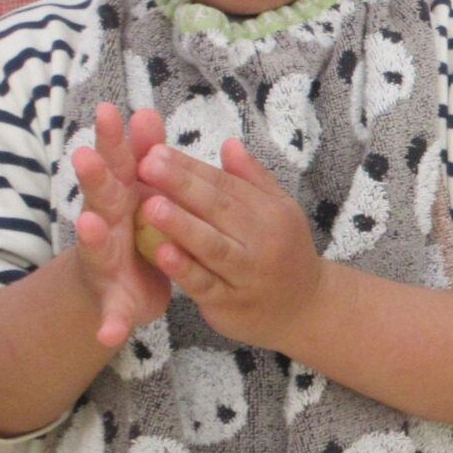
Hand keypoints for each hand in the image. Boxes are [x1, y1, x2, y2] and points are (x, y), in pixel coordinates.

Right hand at [69, 104, 171, 348]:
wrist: (122, 286)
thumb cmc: (135, 229)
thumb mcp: (139, 192)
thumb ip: (143, 157)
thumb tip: (148, 111)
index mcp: (121, 197)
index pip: (117, 162)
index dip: (115, 137)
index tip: (112, 110)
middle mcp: (106, 224)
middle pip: (99, 196)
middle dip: (92, 177)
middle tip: (86, 156)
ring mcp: (103, 262)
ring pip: (96, 247)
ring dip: (91, 237)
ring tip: (90, 226)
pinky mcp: (112, 301)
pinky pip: (110, 314)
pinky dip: (109, 324)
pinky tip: (107, 335)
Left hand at [137, 137, 326, 351]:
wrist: (306, 309)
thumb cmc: (283, 252)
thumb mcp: (280, 211)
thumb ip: (252, 179)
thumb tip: (229, 143)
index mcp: (271, 212)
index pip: (227, 184)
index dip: (191, 168)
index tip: (156, 150)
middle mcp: (263, 241)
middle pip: (220, 209)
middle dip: (182, 186)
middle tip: (146, 165)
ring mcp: (247, 275)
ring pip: (212, 247)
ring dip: (181, 226)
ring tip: (150, 206)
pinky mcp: (230, 304)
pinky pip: (205, 285)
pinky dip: (184, 270)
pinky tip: (160, 254)